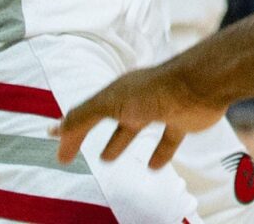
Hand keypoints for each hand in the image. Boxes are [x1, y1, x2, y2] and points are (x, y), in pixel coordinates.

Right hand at [56, 57, 227, 168]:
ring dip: (121, 141)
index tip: (54, 139)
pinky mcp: (182, 120)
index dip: (70, 127)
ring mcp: (160, 109)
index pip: (87, 111)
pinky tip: (154, 167)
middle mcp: (137, 99)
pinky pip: (168, 140)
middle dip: (94, 130)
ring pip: (135, 128)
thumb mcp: (110, 102)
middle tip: (79, 148)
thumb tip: (56, 128)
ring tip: (108, 159)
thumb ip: (83, 115)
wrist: (200, 85)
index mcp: (118, 91)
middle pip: (110, 117)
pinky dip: (161, 153)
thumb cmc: (153, 91)